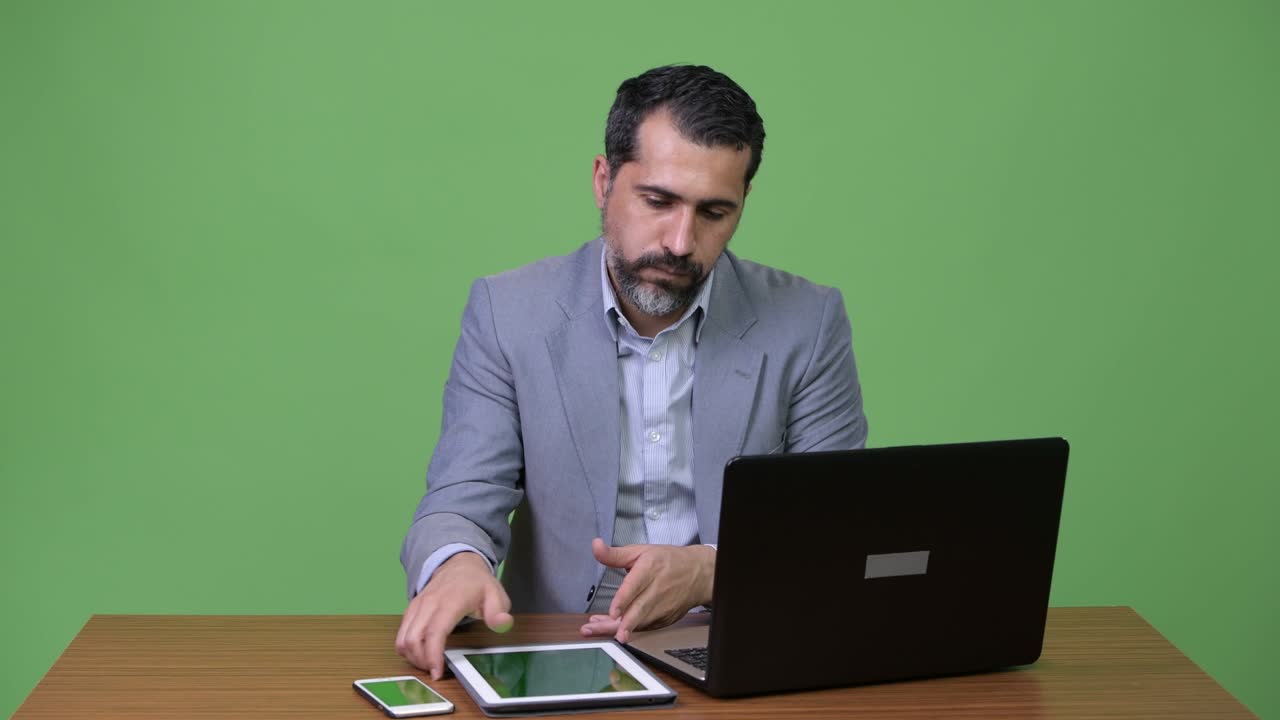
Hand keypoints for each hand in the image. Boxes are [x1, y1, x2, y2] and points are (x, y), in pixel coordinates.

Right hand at [395, 552, 512, 679]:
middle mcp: (428, 604)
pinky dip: (407, 648)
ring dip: (413, 656)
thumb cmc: (477, 583)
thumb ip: (499, 612)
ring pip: (403, 638)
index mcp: (450, 602)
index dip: (432, 655)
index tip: (437, 673)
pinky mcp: (410, 610)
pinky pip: (401, 633)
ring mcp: (417, 606)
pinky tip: (422, 654)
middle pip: (413, 639)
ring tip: (429, 664)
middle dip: (421, 661)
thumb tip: (502, 623)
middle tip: (436, 671)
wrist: (459, 565)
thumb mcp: (496, 594)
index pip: (434, 632)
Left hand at [579, 538, 713, 642]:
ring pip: (639, 622)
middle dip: (621, 624)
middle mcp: (658, 590)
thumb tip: (595, 546)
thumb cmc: (668, 561)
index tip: (613, 612)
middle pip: (638, 610)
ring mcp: (663, 607)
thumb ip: (615, 554)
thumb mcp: (640, 551)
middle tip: (601, 631)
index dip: (623, 600)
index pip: (635, 586)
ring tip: (596, 629)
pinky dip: (629, 629)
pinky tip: (612, 628)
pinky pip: (645, 627)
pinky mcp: (665, 619)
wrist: (699, 573)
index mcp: (650, 569)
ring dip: (618, 628)